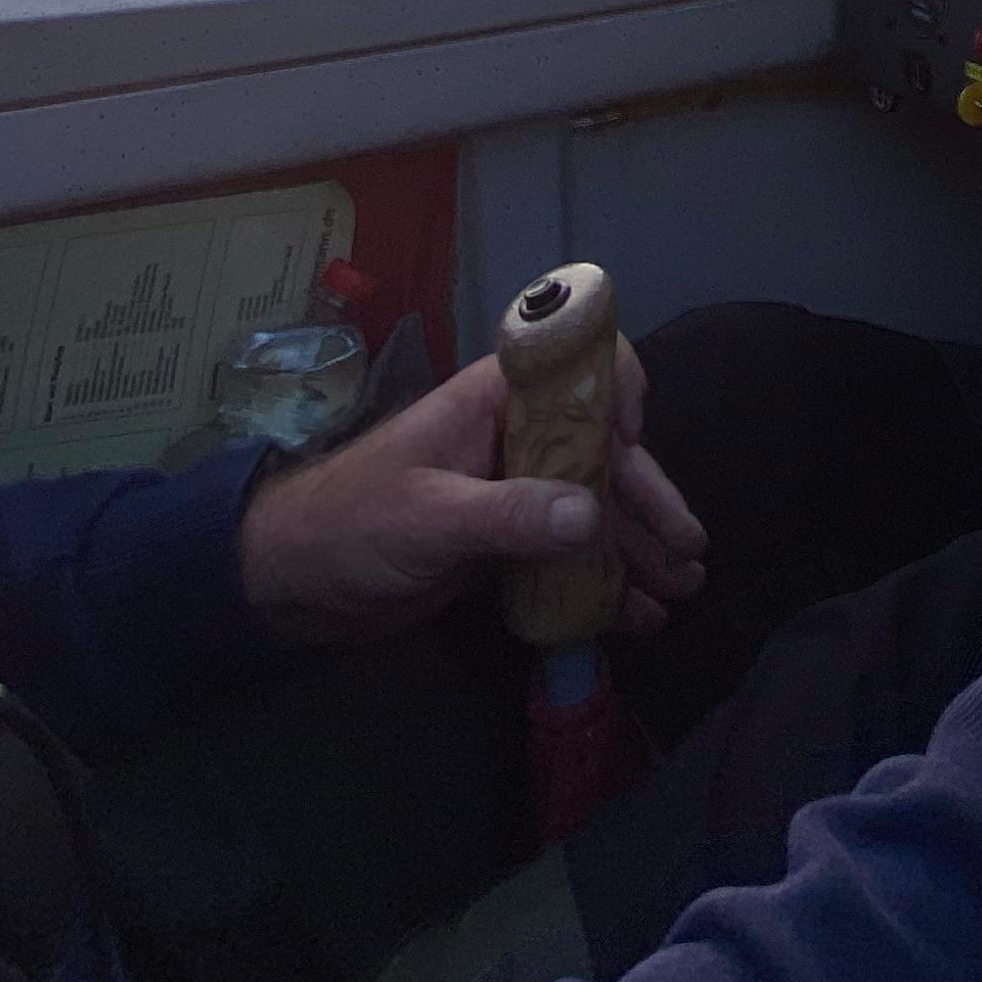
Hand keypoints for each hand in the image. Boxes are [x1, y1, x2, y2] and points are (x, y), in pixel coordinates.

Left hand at [235, 338, 708, 644]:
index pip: (575, 366)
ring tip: (681, 590)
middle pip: (602, 452)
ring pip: (594, 508)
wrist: (291, 582)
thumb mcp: (429, 518)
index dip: (615, 394)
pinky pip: (568, 553)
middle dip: (649, 500)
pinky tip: (637, 616)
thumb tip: (593, 514)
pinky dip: (604, 581)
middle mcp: (514, 437)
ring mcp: (512, 490)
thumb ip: (510, 515)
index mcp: (494, 402)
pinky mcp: (504, 542)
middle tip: (689, 553)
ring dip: (639, 547)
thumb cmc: (351, 525)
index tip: (630, 446)